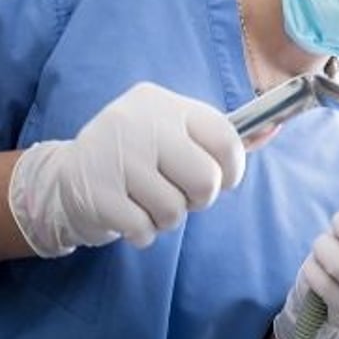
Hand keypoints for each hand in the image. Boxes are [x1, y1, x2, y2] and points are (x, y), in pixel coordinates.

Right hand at [8, 82, 245, 256]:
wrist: (63, 177)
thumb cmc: (138, 157)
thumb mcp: (174, 134)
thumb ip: (220, 137)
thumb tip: (275, 128)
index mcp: (167, 105)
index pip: (225, 138)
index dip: (233, 169)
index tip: (223, 180)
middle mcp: (142, 123)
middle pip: (205, 179)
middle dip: (200, 198)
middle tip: (181, 195)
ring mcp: (116, 156)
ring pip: (174, 210)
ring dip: (166, 218)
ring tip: (148, 203)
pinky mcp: (96, 191)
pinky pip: (144, 228)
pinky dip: (143, 233)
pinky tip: (129, 217)